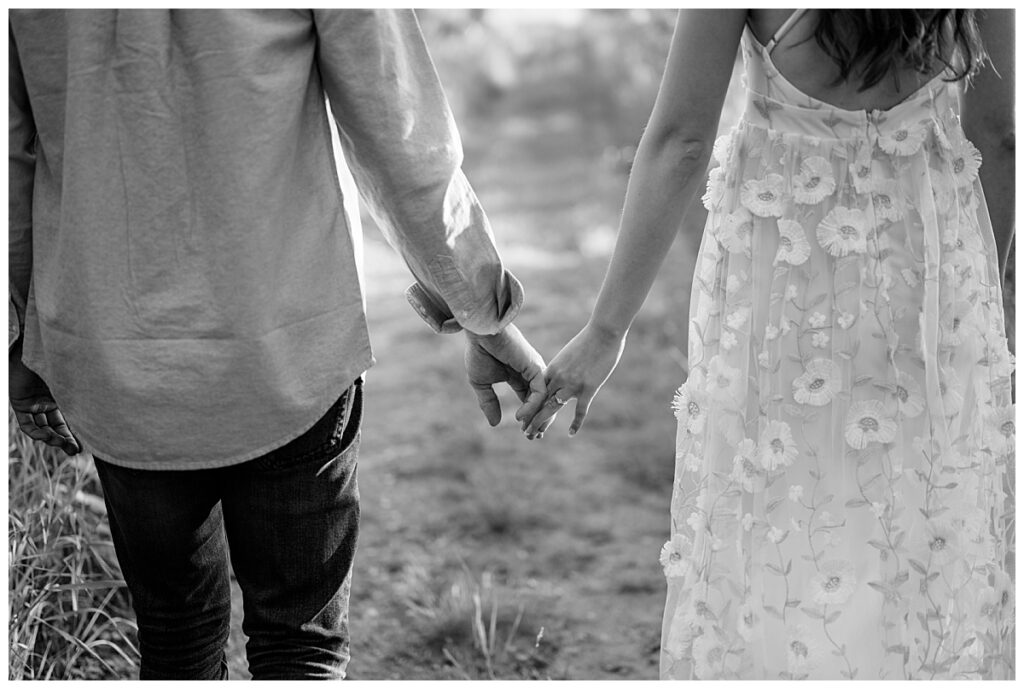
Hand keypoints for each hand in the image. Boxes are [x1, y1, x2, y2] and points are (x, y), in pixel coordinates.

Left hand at [10, 341, 79, 455]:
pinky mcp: (20, 402)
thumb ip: (89, 400)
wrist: (39, 349)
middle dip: (64, 440)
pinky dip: (36, 432)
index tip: (84, 446)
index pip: (68, 418)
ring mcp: (34, 401)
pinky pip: (27, 424)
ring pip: (42, 427)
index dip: (75, 433)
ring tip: (62, 444)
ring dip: (51, 438)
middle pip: (56, 425)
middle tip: (74, 451)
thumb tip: (114, 413)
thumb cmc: (63, 362)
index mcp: (64, 394)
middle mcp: (49, 399)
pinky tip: (47, 437)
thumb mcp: (79, 385)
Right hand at [465, 324, 545, 426]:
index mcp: (519, 377)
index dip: (529, 418)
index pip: (529, 401)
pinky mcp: (535, 367)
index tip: (526, 434)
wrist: (479, 333)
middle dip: (539, 420)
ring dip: (538, 416)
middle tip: (533, 437)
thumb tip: (494, 424)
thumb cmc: (479, 352)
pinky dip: (532, 406)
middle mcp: (531, 374)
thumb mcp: (482, 384)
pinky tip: (521, 416)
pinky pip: (538, 392)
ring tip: (529, 431)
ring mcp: (534, 371)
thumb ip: (489, 403)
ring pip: (543, 399)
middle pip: (541, 402)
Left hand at [516, 323, 625, 436]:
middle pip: (540, 403)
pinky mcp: (589, 388)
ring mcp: (573, 384)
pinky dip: (576, 423)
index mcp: (552, 369)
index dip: (528, 407)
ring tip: (535, 435)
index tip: (521, 419)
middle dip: (531, 419)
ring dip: (543, 423)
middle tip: (524, 433)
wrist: (603, 332)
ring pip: (552, 408)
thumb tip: (563, 376)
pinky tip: (570, 433)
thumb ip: (564, 368)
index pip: (535, 393)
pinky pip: (580, 410)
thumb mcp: (569, 355)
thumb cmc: (589, 340)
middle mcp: (558, 378)